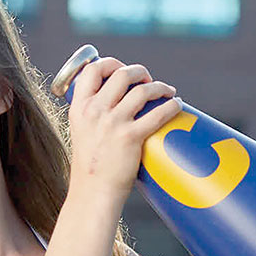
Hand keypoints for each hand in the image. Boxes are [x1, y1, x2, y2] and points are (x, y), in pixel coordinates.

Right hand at [67, 57, 181, 201]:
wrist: (92, 192)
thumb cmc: (91, 165)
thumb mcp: (82, 132)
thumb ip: (93, 114)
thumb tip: (116, 101)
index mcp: (79, 108)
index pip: (92, 70)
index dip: (111, 63)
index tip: (122, 70)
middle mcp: (94, 111)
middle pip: (121, 74)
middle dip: (139, 72)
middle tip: (147, 81)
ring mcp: (112, 123)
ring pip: (142, 90)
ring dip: (159, 86)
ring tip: (167, 92)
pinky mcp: (130, 137)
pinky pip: (158, 113)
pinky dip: (171, 105)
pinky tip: (176, 105)